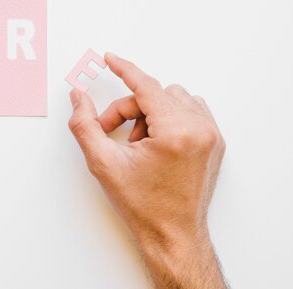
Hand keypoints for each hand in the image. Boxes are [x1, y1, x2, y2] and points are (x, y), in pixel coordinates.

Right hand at [68, 53, 226, 288]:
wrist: (173, 235)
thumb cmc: (143, 205)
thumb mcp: (103, 164)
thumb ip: (85, 125)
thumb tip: (78, 97)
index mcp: (177, 132)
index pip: (146, 86)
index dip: (123, 69)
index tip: (109, 58)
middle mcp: (200, 129)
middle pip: (155, 94)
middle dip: (129, 109)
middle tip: (111, 133)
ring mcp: (212, 135)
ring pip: (173, 99)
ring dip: (150, 112)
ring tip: (138, 142)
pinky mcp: (215, 142)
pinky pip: (190, 110)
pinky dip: (168, 117)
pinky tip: (155, 140)